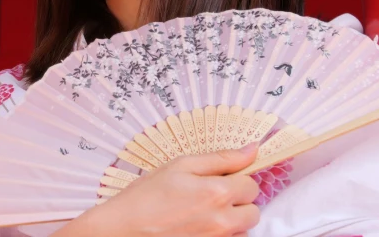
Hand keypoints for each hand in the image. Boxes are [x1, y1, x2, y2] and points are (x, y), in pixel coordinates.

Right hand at [55, 143, 260, 236]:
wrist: (125, 228)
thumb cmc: (147, 195)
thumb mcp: (181, 165)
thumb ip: (221, 158)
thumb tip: (251, 150)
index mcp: (217, 194)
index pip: (252, 184)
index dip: (238, 177)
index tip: (222, 177)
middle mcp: (222, 221)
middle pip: (253, 210)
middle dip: (239, 200)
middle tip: (212, 194)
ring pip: (243, 228)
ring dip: (232, 218)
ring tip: (203, 210)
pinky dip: (220, 232)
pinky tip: (199, 224)